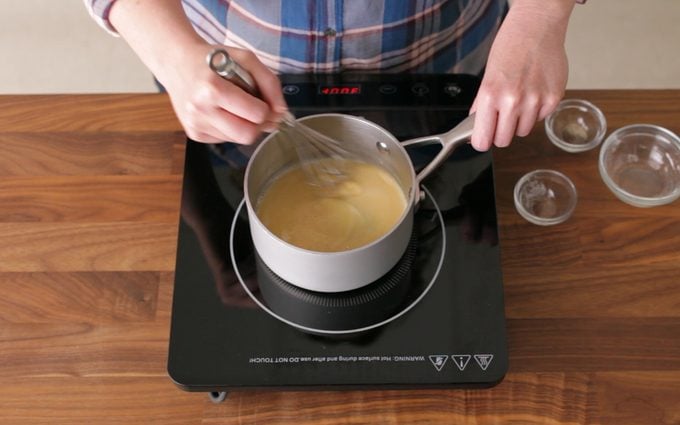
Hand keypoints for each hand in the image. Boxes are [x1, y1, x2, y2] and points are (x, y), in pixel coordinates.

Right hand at [109, 0, 286, 144]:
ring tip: (235, 106)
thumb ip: (269, 83)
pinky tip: (222, 112)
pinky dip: (230, 128)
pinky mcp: (194, 134)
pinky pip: (225, 140)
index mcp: (212, 89)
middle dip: (258, 124)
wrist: (177, 62)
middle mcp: (201, 110)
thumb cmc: (213, 59)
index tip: (263, 101)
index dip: (266, 109)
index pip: (256, 115)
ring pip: (238, 140)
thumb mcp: (245, 59)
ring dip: (244, 126)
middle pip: (247, 135)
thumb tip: (281, 111)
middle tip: (257, 111)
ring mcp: (195, 125)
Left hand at [470, 0, 574, 150]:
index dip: (482, 141)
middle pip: (504, 141)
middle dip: (501, 132)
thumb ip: (481, 105)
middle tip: (501, 117)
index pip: (483, 139)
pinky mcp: (553, 99)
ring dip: (520, 121)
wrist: (537, 28)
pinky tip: (534, 91)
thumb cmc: (510, 47)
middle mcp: (513, 101)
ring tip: (520, 98)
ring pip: (523, 131)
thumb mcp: (487, 76)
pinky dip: (537, 111)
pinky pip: (541, 118)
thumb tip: (475, 128)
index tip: (483, 139)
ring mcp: (535, 101)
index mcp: (490, 95)